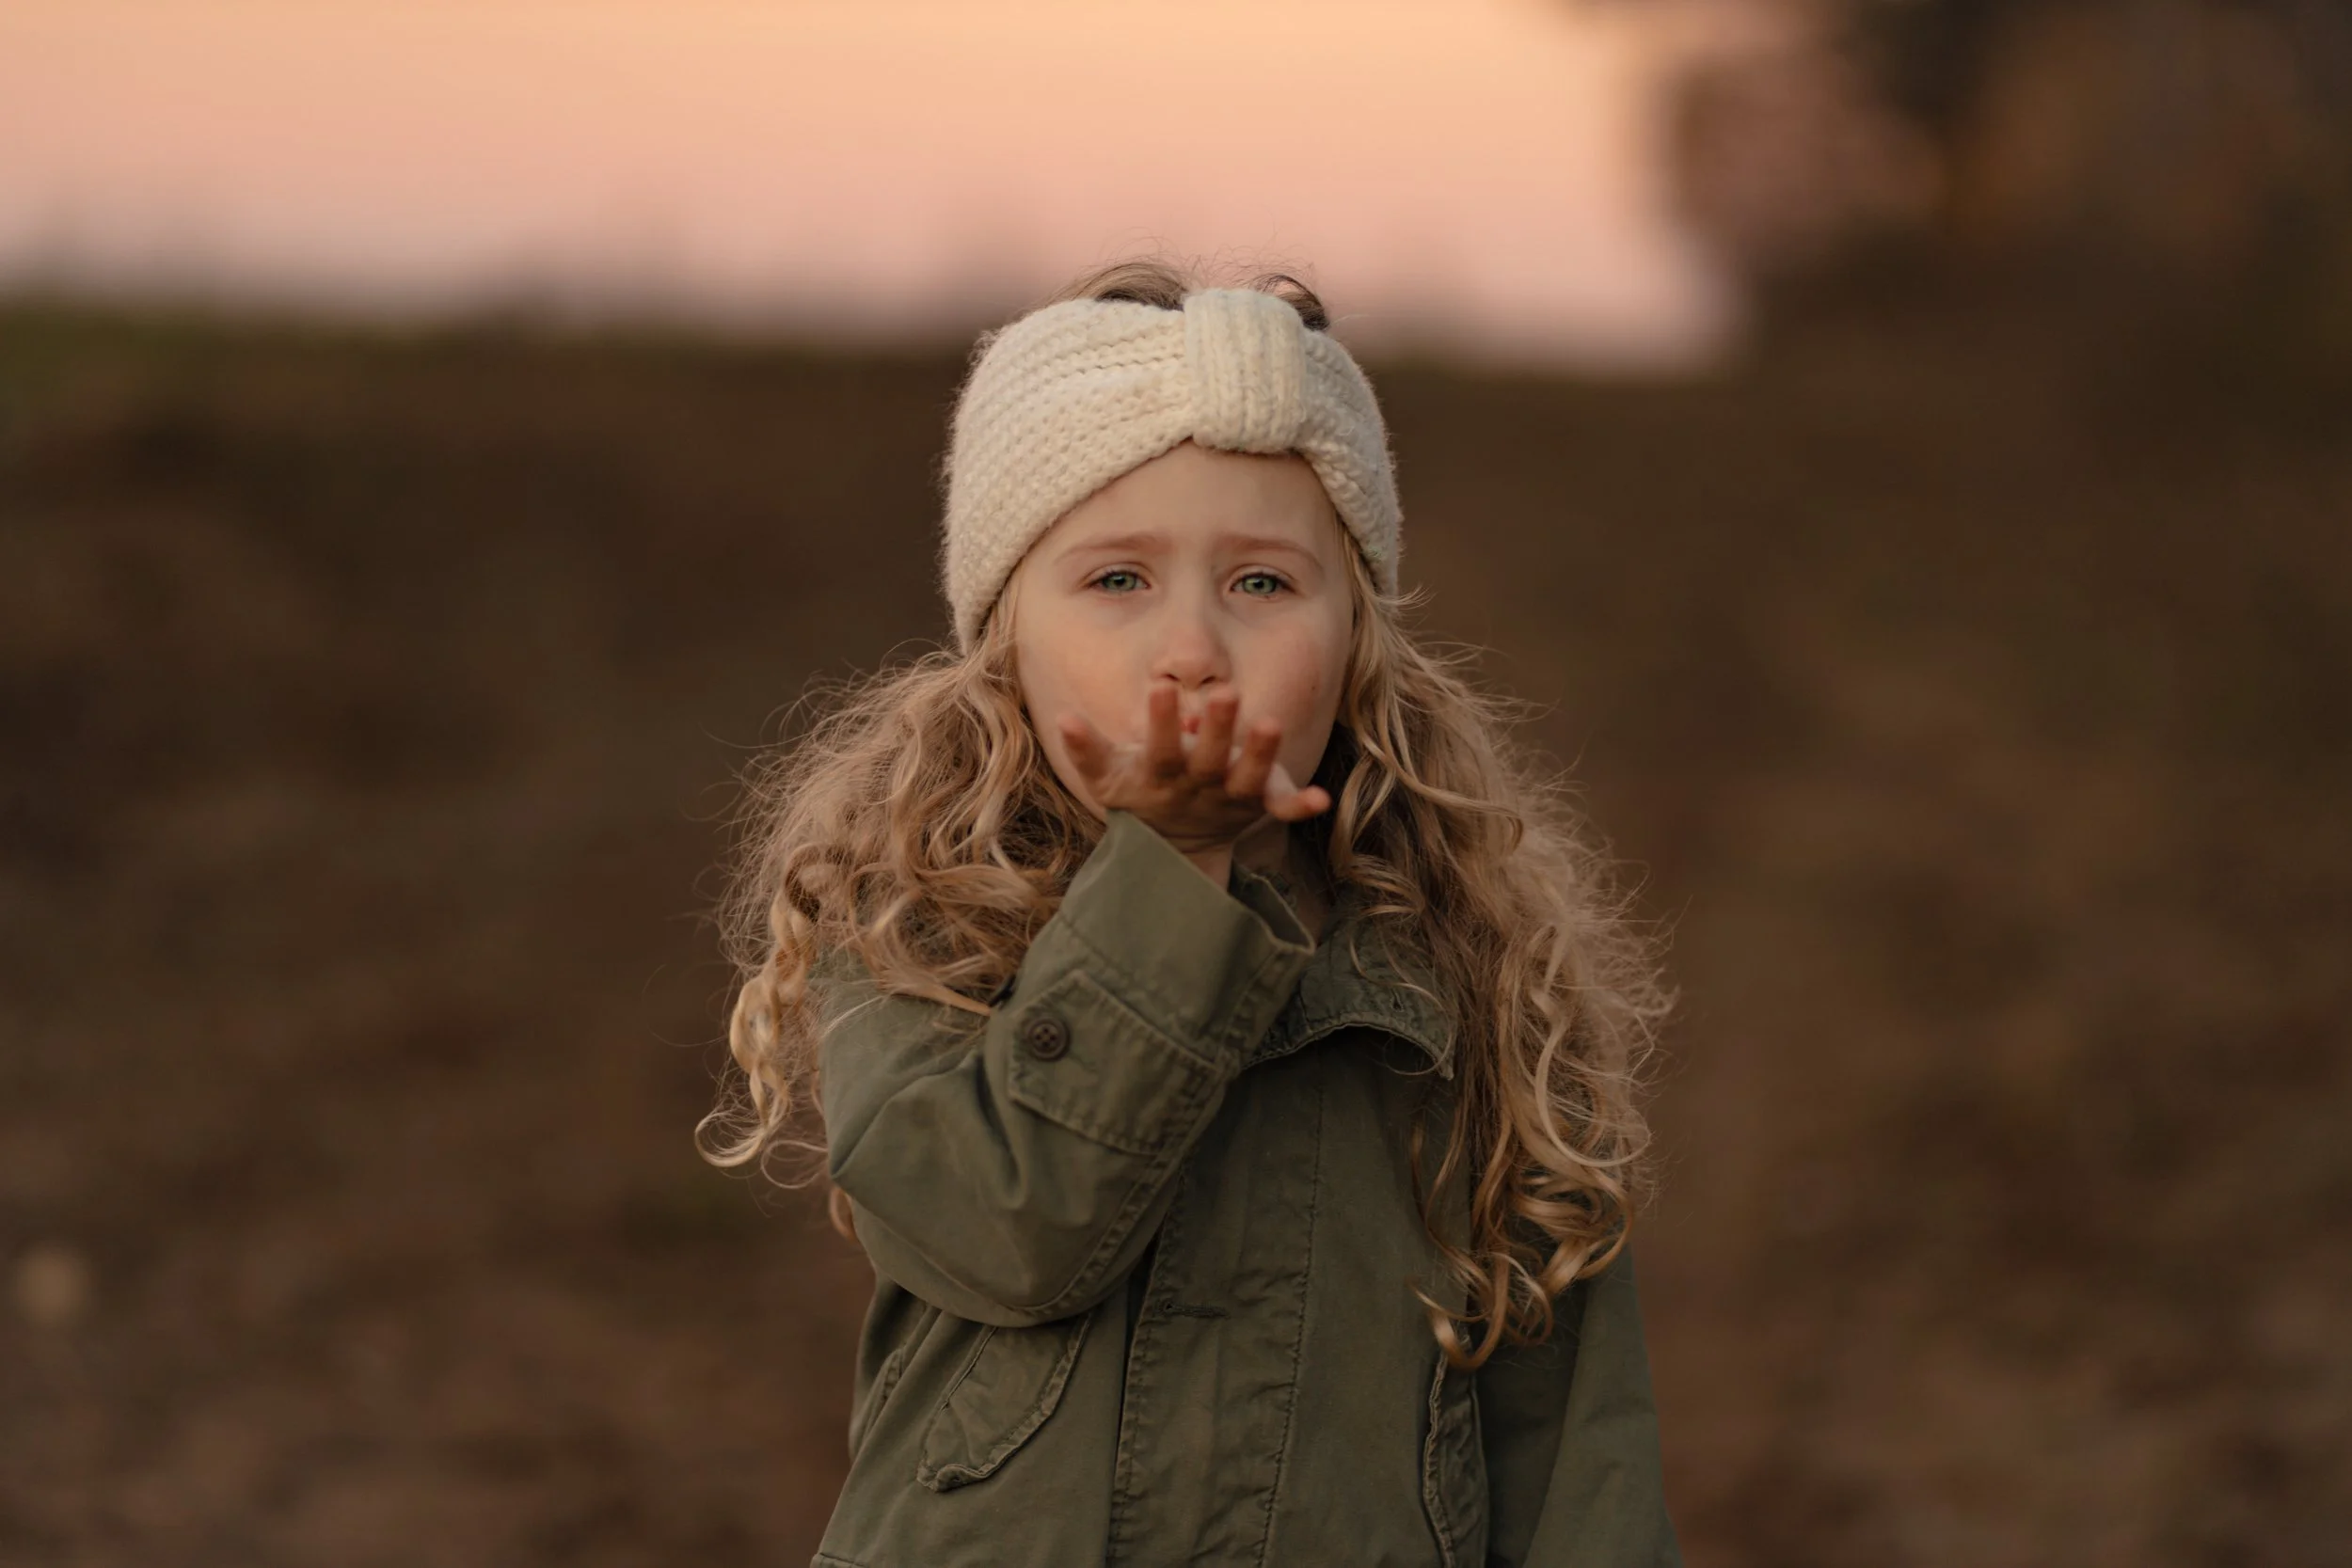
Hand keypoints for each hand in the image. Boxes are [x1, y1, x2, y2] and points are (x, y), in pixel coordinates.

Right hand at [1057, 685, 1331, 858]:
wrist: (1173, 850)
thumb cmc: (1139, 795)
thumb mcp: (1107, 778)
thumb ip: (1087, 750)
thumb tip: (1063, 718)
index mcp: (1162, 777)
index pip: (1160, 750)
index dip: (1159, 723)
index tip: (1160, 687)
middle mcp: (1200, 787)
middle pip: (1209, 761)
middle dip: (1218, 729)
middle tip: (1227, 692)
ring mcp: (1231, 797)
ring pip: (1249, 780)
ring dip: (1260, 756)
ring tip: (1270, 724)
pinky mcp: (1259, 806)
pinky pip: (1282, 808)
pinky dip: (1301, 806)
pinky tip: (1321, 798)